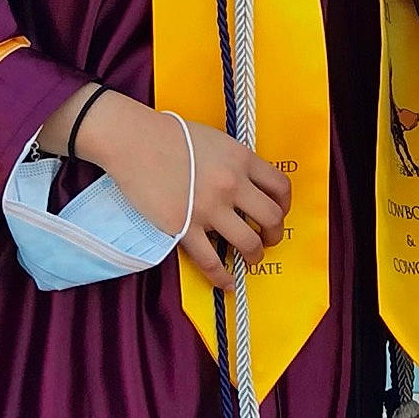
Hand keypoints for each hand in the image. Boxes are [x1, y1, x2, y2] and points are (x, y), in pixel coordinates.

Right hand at [75, 93, 291, 286]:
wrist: (134, 141)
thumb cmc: (170, 135)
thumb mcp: (215, 140)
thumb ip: (234, 161)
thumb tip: (246, 181)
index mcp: (241, 159)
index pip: (280, 186)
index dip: (285, 204)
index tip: (280, 213)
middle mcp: (231, 184)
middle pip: (271, 217)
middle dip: (274, 234)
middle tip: (268, 239)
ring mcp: (209, 208)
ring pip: (249, 242)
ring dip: (255, 255)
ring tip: (251, 258)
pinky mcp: (184, 227)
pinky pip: (211, 260)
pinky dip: (222, 276)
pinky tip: (227, 282)